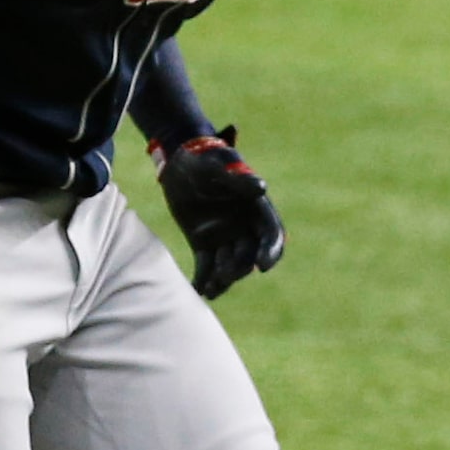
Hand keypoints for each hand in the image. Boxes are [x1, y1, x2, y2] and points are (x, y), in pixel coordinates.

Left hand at [152, 128, 284, 299]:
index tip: (262, 265)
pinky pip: (206, 266)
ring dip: (223, 279)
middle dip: (240, 267)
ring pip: (229, 265)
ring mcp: (224, 238)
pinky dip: (203, 280)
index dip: (270, 251)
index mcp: (256, 209)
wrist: (178, 161)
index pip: (271, 234)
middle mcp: (244, 227)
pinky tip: (198, 291)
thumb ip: (238, 178)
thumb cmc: (204, 159)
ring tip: (211, 290)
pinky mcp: (204, 244)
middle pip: (249, 255)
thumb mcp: (219, 164)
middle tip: (225, 275)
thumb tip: (261, 188)